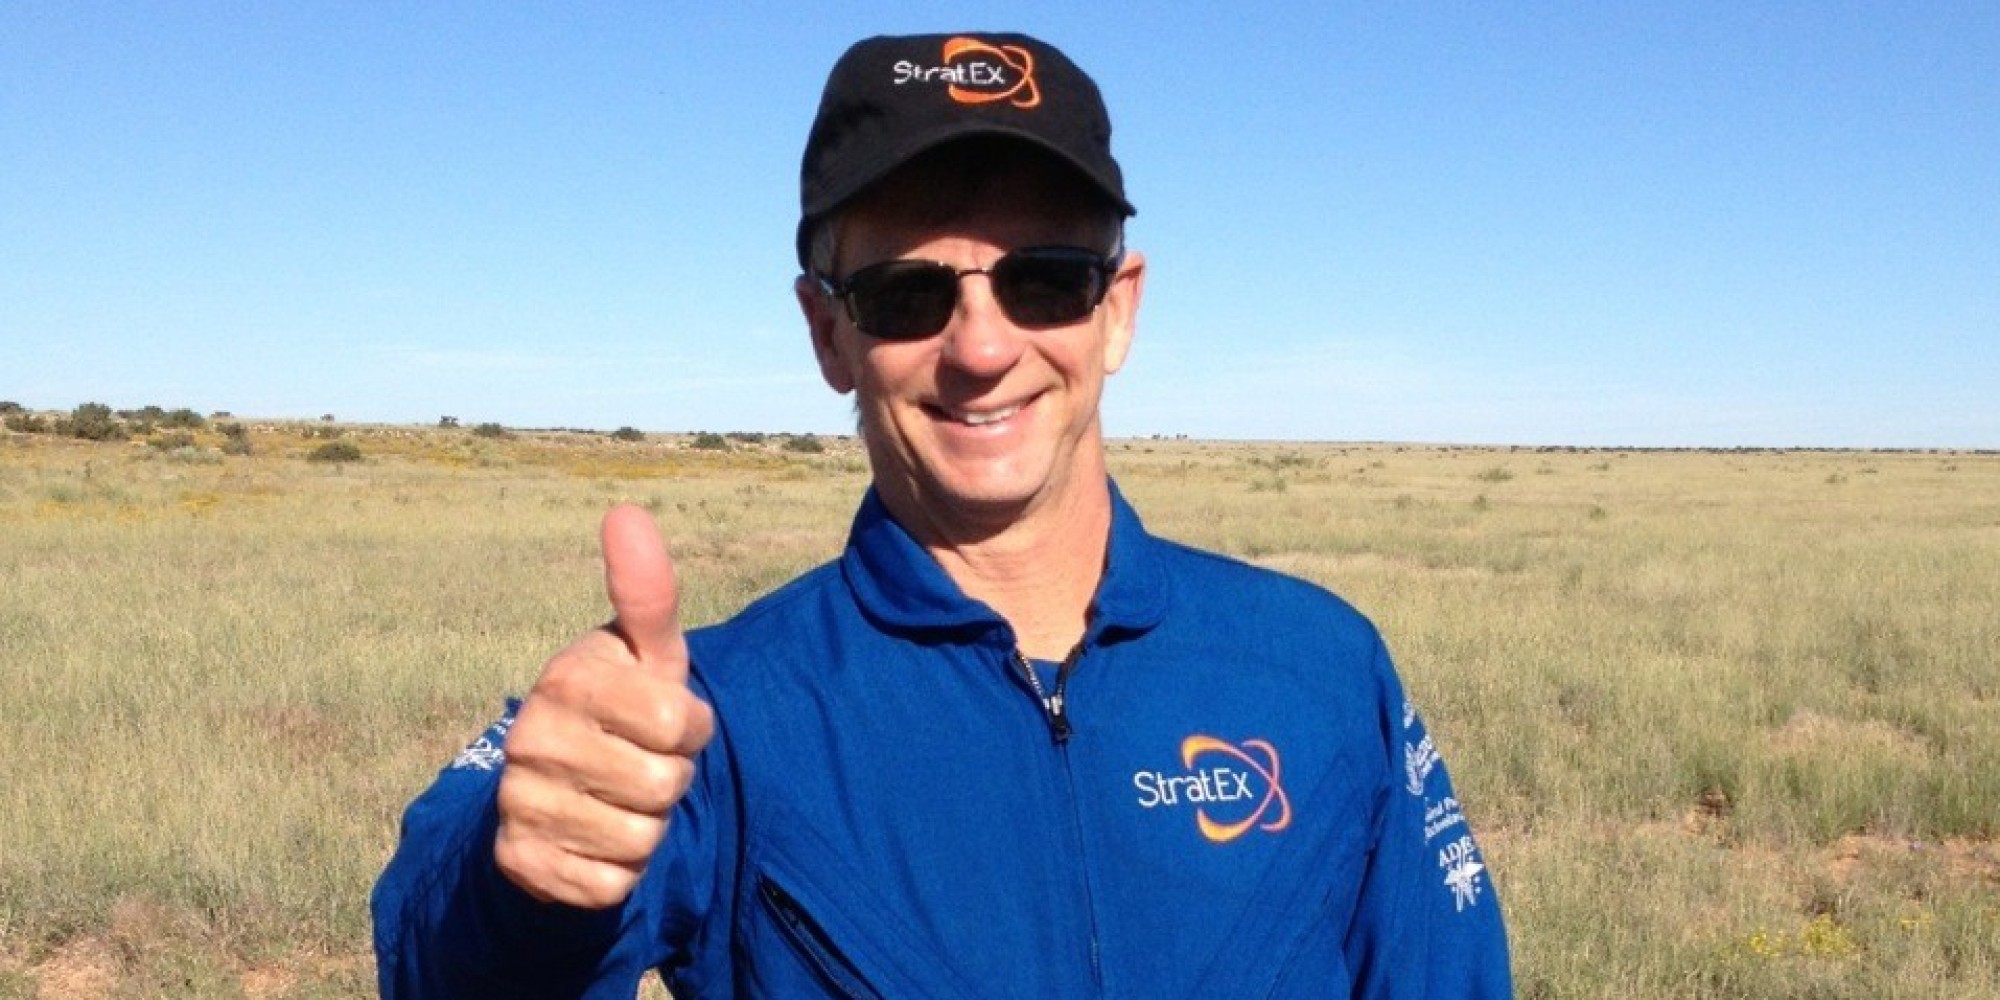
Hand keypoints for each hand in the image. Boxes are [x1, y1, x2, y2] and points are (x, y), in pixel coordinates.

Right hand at [494, 504, 714, 908]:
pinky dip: (619, 871)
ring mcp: (519, 801)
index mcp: (568, 677)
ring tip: (619, 799)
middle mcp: (531, 736)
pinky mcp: (521, 862)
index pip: (678, 723)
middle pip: (663, 786)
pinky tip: (595, 840)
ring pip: (639, 840)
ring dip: (646, 828)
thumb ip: (647, 594)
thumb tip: (625, 512)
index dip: (689, 729)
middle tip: (641, 763)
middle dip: (670, 781)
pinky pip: (610, 885)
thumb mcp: (645, 654)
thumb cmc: (622, 708)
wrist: (555, 788)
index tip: (665, 721)